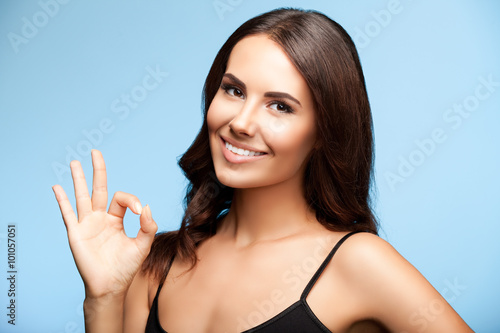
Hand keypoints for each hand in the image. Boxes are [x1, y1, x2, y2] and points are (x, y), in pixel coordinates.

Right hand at [52, 150, 156, 298]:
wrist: (111, 286)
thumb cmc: (126, 267)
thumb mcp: (143, 245)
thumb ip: (148, 226)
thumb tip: (147, 206)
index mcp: (116, 219)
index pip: (122, 199)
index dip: (132, 200)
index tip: (141, 212)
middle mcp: (100, 218)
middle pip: (98, 189)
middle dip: (98, 171)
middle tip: (95, 152)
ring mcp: (87, 225)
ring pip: (82, 197)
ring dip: (78, 180)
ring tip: (74, 162)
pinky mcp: (76, 233)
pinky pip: (68, 214)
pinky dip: (62, 200)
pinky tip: (57, 187)